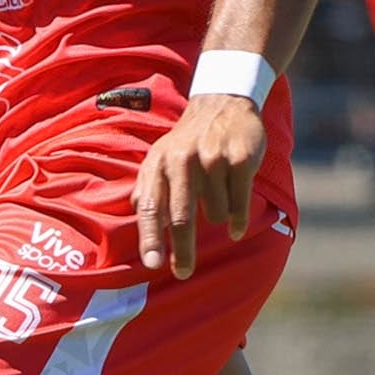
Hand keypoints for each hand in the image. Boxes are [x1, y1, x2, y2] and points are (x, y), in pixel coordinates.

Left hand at [134, 88, 265, 278]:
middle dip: (182, 250)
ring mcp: (213, 159)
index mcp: (159, 163)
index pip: (150, 206)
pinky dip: (237, 221)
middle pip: (181, 217)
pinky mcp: (240, 159)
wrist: (223, 102)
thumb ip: (148, 185)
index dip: (150, 237)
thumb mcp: (160, 156)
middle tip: (184, 273)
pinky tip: (236, 229)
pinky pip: (239, 204)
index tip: (153, 265)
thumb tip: (134, 211)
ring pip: (215, 213)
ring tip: (218, 201)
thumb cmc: (188, 140)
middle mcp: (182, 160)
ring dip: (217, 218)